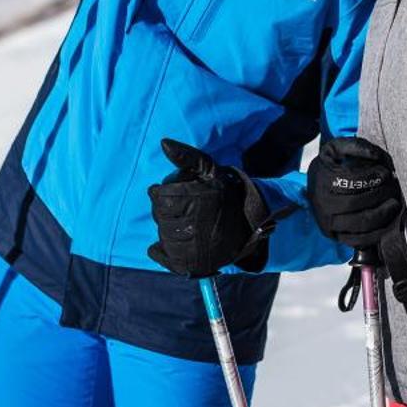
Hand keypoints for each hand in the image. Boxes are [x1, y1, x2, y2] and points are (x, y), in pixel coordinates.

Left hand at [146, 139, 270, 277]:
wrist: (248, 228)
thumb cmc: (226, 195)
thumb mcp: (211, 171)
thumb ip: (188, 157)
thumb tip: (163, 142)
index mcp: (196, 201)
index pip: (159, 196)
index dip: (164, 193)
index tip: (177, 194)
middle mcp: (191, 227)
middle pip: (159, 215)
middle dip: (166, 211)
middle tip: (183, 210)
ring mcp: (188, 249)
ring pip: (160, 234)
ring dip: (167, 228)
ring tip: (186, 225)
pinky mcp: (185, 264)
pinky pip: (159, 254)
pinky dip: (161, 248)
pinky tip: (178, 240)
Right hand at [308, 137, 404, 256]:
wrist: (315, 186)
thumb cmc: (331, 165)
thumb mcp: (336, 148)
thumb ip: (355, 146)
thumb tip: (377, 156)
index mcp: (323, 181)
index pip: (352, 181)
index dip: (373, 177)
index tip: (386, 173)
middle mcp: (323, 204)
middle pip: (356, 204)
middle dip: (380, 195)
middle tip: (394, 187)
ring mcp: (328, 223)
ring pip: (359, 224)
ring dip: (382, 215)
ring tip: (395, 204)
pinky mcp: (335, 236)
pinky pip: (358, 241)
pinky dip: (377, 234)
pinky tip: (388, 221)